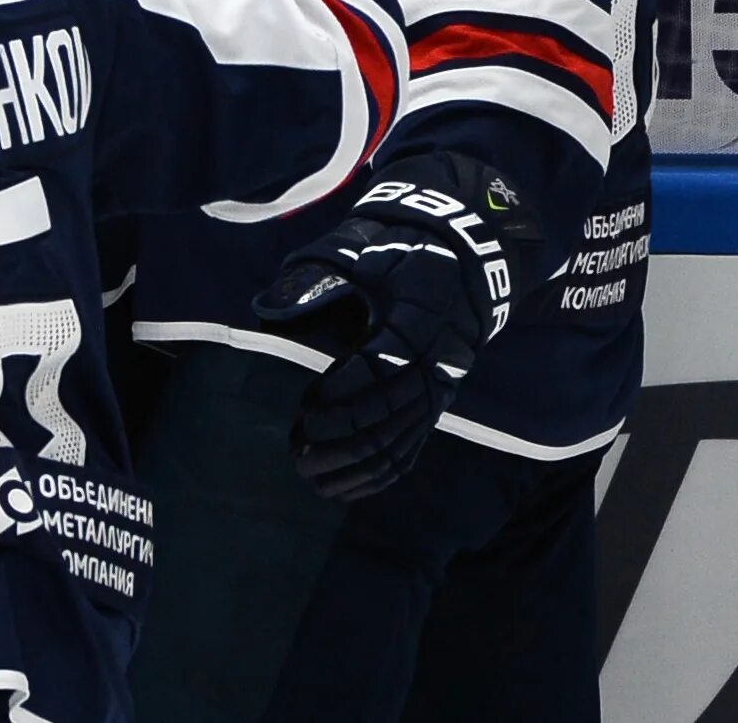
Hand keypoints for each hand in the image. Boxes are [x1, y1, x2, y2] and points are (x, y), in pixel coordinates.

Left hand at [253, 152, 543, 498]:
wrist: (465, 261)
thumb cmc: (404, 252)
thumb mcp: (367, 248)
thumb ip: (321, 272)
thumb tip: (271, 305)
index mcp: (421, 314)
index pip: (387, 364)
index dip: (347, 389)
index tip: (308, 403)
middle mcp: (439, 358)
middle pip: (394, 412)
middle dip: (344, 436)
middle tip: (299, 448)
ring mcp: (442, 386)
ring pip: (402, 439)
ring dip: (355, 464)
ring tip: (310, 472)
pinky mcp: (438, 405)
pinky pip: (412, 450)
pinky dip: (378, 475)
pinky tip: (344, 488)